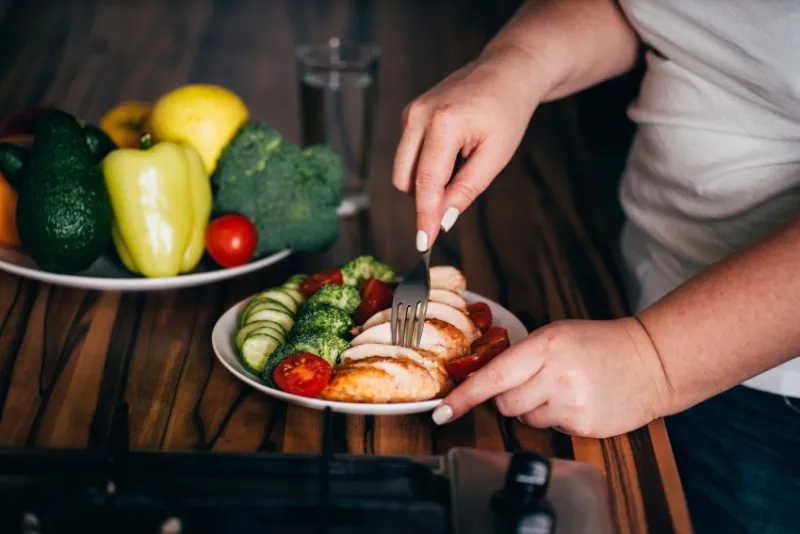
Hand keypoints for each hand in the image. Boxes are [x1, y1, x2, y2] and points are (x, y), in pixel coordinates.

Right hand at [392, 47, 542, 250]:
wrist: (506, 70)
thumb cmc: (507, 110)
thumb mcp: (496, 156)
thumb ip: (466, 189)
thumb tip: (442, 220)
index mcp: (444, 123)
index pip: (426, 182)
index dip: (424, 217)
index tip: (423, 245)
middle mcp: (418, 115)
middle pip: (404, 180)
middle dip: (424, 200)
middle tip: (453, 206)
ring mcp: (410, 112)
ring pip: (403, 169)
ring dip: (426, 183)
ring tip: (462, 166)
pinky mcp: (409, 114)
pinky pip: (408, 154)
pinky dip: (426, 166)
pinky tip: (453, 154)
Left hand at [432, 318, 673, 437]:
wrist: (651, 362)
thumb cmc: (599, 344)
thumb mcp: (555, 335)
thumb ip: (520, 356)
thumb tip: (483, 379)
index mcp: (545, 346)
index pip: (493, 376)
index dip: (465, 397)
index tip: (442, 412)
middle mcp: (556, 376)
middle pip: (505, 403)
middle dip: (510, 396)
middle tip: (535, 381)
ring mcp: (570, 403)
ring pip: (525, 418)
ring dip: (535, 408)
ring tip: (563, 389)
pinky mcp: (582, 426)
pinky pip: (549, 429)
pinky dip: (556, 418)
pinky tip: (577, 401)